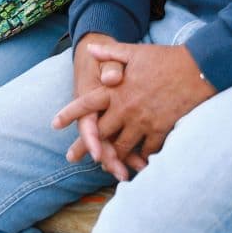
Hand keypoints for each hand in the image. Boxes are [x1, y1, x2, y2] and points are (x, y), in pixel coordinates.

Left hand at [56, 40, 214, 176]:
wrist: (198, 69)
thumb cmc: (165, 59)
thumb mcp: (135, 52)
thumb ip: (110, 54)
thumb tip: (89, 49)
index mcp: (117, 90)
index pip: (87, 104)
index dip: (70, 114)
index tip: (54, 125)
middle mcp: (126, 109)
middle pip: (100, 133)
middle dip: (86, 147)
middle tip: (72, 158)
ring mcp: (143, 121)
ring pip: (121, 146)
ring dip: (112, 156)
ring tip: (104, 165)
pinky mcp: (161, 130)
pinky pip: (146, 151)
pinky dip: (141, 158)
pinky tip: (138, 164)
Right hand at [57, 43, 125, 177]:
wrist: (97, 57)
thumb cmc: (103, 60)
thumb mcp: (106, 58)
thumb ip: (110, 67)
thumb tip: (112, 79)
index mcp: (90, 98)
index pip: (87, 123)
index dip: (91, 140)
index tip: (97, 155)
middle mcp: (96, 113)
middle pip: (100, 141)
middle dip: (109, 159)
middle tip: (120, 174)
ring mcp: (107, 119)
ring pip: (113, 144)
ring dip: (122, 160)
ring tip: (132, 175)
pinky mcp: (118, 122)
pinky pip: (124, 140)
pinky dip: (133, 153)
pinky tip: (144, 164)